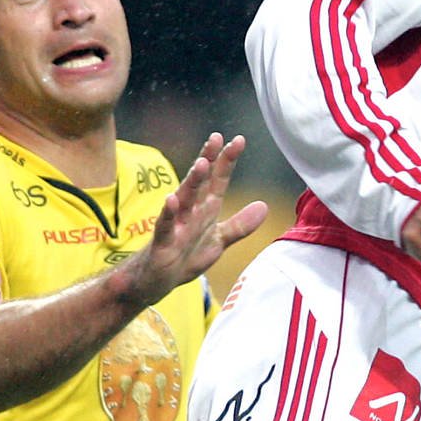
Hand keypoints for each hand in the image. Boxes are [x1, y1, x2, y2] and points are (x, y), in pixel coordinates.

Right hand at [122, 133, 268, 304]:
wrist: (156, 282)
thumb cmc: (184, 257)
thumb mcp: (218, 240)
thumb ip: (240, 224)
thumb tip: (264, 206)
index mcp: (205, 209)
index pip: (217, 180)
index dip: (227, 160)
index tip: (239, 139)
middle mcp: (190, 212)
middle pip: (200, 182)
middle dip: (208, 160)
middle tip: (216, 138)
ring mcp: (175, 225)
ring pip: (184, 199)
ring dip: (192, 181)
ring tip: (201, 163)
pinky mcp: (163, 243)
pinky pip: (165, 226)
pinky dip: (169, 213)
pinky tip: (171, 199)